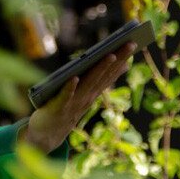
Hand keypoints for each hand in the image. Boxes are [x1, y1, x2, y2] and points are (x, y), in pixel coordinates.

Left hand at [19, 42, 136, 152]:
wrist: (47, 135)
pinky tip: (74, 77)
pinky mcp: (58, 108)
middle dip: (117, 59)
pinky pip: (65, 96)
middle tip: (129, 43)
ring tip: (109, 54)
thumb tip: (119, 65)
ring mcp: (73, 103)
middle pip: (103, 75)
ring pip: (88, 84)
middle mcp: (86, 98)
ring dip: (99, 69)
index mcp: (91, 93)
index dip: (121, 59)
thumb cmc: (65, 110)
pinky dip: (70, 88)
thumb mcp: (83, 95)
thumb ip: (98, 81)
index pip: (109, 74)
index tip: (132, 43)